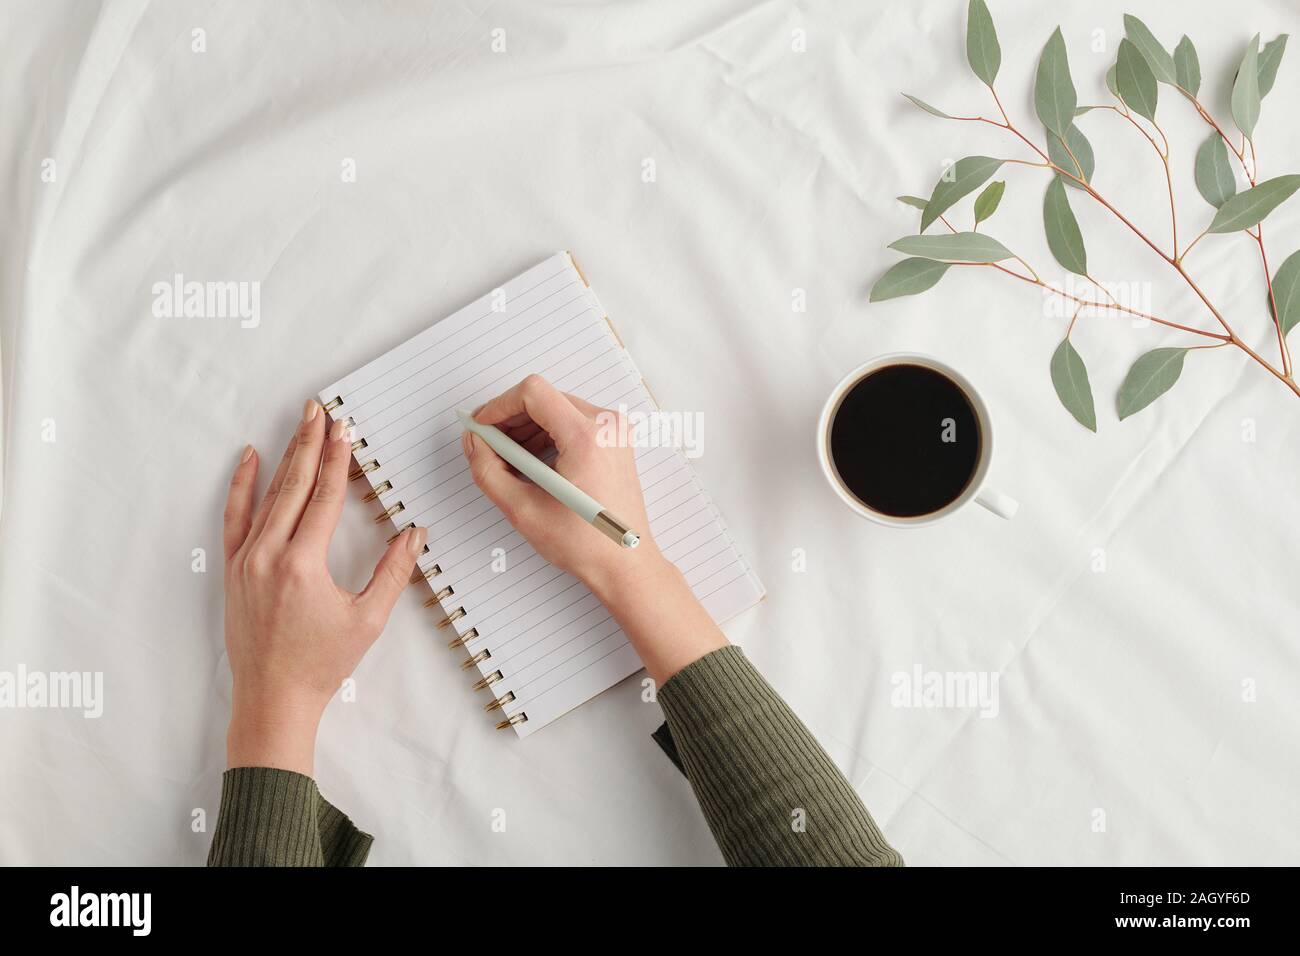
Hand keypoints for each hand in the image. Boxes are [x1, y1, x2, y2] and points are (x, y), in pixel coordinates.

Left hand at [221, 399, 426, 774]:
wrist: (272, 699)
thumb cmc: (320, 665)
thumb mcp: (367, 620)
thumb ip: (393, 572)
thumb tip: (414, 534)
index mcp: (302, 565)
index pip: (324, 498)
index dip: (338, 461)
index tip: (345, 431)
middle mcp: (268, 556)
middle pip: (294, 486)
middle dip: (310, 445)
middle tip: (321, 411)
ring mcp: (245, 561)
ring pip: (267, 496)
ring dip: (285, 457)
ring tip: (299, 425)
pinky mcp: (232, 569)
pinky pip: (235, 517)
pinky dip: (242, 485)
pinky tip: (250, 458)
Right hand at [464, 375, 726, 683]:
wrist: (625, 563)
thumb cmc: (584, 544)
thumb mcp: (522, 509)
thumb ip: (487, 470)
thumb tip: (473, 441)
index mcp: (587, 437)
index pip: (532, 393)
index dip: (498, 406)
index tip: (481, 426)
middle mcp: (606, 426)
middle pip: (544, 398)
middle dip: (510, 419)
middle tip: (488, 446)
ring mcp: (615, 431)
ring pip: (557, 407)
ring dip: (527, 427)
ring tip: (510, 461)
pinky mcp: (615, 440)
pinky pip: (573, 421)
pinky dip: (548, 434)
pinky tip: (534, 462)